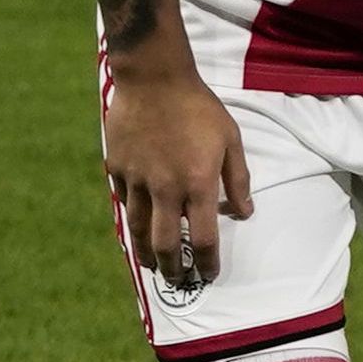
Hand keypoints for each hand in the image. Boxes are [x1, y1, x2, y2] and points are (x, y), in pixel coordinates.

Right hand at [103, 69, 252, 282]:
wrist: (154, 80)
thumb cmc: (199, 108)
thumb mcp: (231, 140)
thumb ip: (238, 179)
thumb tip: (245, 212)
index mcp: (197, 183)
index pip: (204, 236)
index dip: (208, 261)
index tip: (209, 275)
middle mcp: (165, 188)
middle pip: (165, 243)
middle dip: (174, 268)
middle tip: (179, 281)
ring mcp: (136, 180)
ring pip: (138, 229)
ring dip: (147, 253)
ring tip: (155, 266)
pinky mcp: (117, 170)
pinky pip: (123, 202)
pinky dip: (131, 220)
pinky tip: (137, 230)